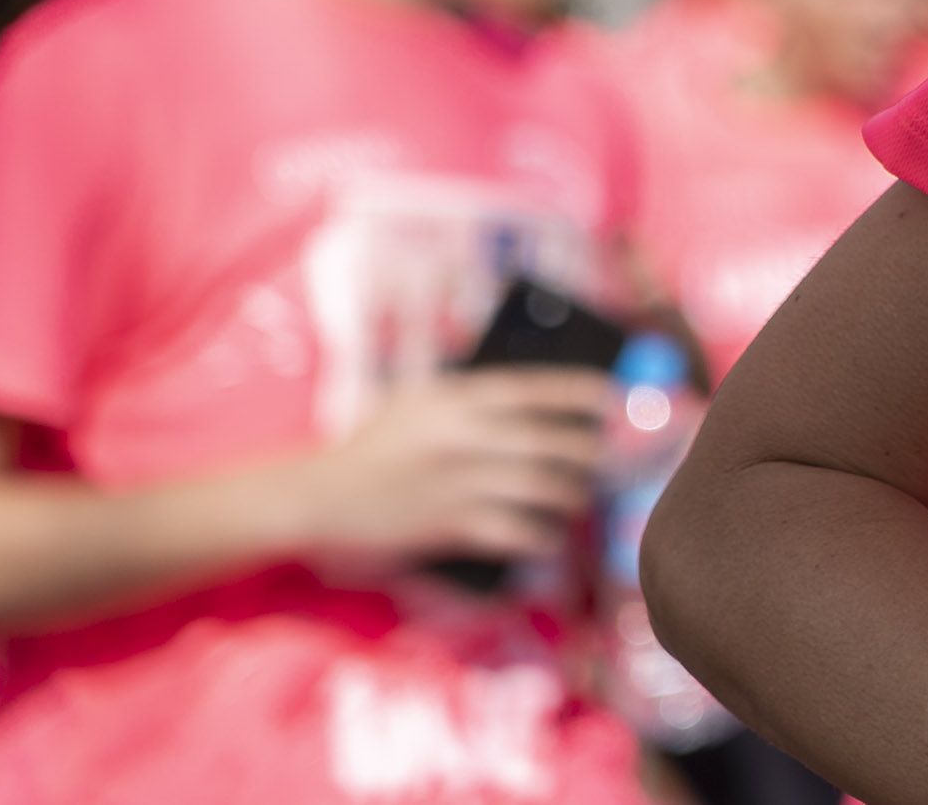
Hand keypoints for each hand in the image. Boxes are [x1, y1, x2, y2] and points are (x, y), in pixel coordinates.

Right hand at [287, 367, 614, 568]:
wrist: (315, 498)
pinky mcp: (446, 525)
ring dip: (570, 495)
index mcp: (454, 398)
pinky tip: (550, 539)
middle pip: (550, 440)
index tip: (613, 397)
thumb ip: (465, 398)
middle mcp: (462, 436)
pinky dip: (539, 536)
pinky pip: (513, 530)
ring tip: (580, 497)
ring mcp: (457, 481)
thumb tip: (533, 401)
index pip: (534, 388)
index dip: (580, 392)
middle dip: (589, 451)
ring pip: (539, 487)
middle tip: (608, 458)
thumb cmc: (368, 448)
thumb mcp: (413, 403)